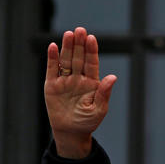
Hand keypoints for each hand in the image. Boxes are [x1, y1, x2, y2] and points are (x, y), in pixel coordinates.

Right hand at [44, 27, 116, 158]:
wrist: (70, 133)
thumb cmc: (87, 122)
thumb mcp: (99, 109)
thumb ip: (104, 93)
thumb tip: (112, 77)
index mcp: (92, 82)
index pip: (92, 63)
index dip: (91, 51)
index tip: (91, 38)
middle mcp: (78, 78)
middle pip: (78, 58)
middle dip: (79, 44)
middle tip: (80, 30)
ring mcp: (65, 81)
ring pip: (66, 60)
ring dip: (67, 47)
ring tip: (69, 34)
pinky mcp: (52, 85)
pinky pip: (52, 70)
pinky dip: (52, 58)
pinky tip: (53, 47)